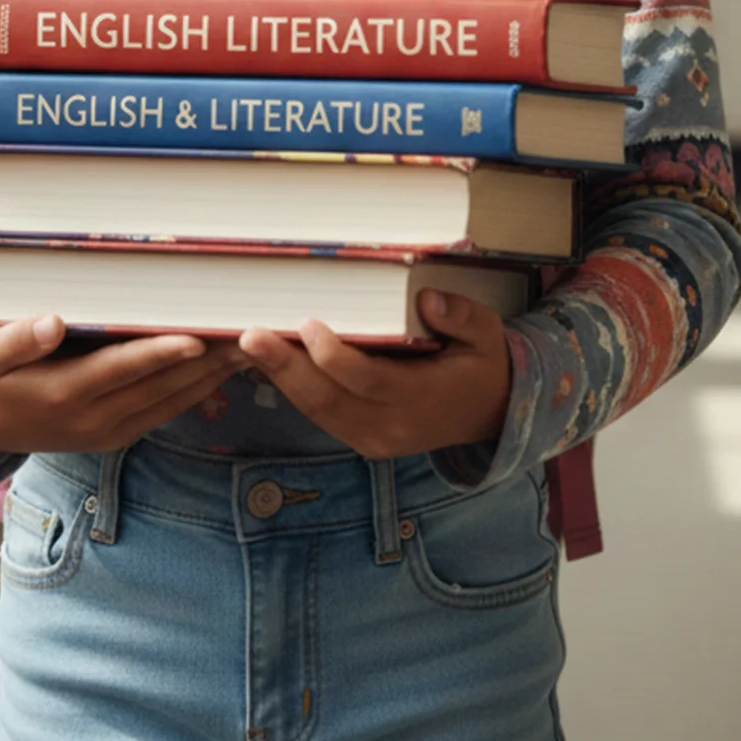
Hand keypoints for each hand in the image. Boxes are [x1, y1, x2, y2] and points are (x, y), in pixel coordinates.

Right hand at [0, 314, 246, 453]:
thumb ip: (17, 339)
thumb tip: (50, 322)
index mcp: (65, 393)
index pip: (122, 369)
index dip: (159, 353)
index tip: (196, 338)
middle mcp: (94, 418)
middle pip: (159, 387)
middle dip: (205, 362)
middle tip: (245, 332)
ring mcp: (109, 431)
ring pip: (171, 402)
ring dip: (211, 377)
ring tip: (250, 346)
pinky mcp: (118, 435)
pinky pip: (165, 411)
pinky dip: (197, 391)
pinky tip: (223, 369)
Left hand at [237, 290, 512, 459]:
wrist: (490, 414)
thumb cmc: (481, 364)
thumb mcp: (486, 333)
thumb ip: (460, 317)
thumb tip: (428, 301)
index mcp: (424, 399)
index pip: (370, 381)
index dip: (335, 356)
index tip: (308, 324)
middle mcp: (394, 426)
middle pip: (331, 401)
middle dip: (287, 368)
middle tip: (252, 336)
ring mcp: (376, 439)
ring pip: (319, 412)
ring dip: (282, 378)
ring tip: (250, 344)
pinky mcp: (363, 440)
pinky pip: (322, 416)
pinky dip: (294, 390)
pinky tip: (271, 362)